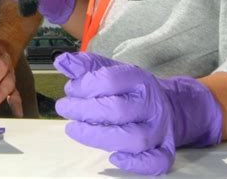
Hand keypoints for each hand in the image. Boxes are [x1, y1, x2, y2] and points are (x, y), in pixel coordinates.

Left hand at [54, 52, 222, 175]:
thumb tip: (61, 62)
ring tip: (74, 130)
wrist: (163, 103)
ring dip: (99, 137)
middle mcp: (151, 103)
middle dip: (85, 111)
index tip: (69, 91)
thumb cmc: (128, 87)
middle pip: (118, 110)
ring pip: (134, 139)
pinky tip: (112, 157)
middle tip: (64, 109)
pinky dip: (135, 164)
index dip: (84, 86)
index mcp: (138, 78)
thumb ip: (84, 65)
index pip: (110, 80)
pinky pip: (156, 162)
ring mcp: (160, 128)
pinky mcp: (166, 149)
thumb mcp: (108, 68)